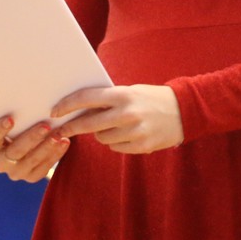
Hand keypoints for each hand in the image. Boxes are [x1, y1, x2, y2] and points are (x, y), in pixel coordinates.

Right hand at [0, 115, 69, 182]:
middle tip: (45, 126)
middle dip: (31, 138)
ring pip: (30, 160)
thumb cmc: (23, 126)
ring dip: (46, 147)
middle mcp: (0, 163)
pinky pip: (43, 167)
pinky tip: (65, 142)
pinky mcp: (31, 177)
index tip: (10, 118)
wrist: (32, 146)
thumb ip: (19, 114)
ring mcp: (15, 172)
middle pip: (14, 151)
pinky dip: (55, 154)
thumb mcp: (18, 122)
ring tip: (59, 134)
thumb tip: (29, 93)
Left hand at [51, 84, 183, 153]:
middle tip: (60, 129)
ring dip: (101, 133)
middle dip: (72, 126)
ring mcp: (134, 131)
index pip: (87, 98)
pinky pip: (115, 147)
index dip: (68, 105)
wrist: (185, 111)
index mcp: (124, 95)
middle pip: (88, 124)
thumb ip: (109, 99)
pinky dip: (116, 142)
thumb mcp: (132, 91)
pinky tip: (127, 134)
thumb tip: (79, 109)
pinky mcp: (141, 146)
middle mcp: (127, 113)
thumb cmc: (153, 98)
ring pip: (101, 138)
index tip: (55, 111)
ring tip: (114, 126)